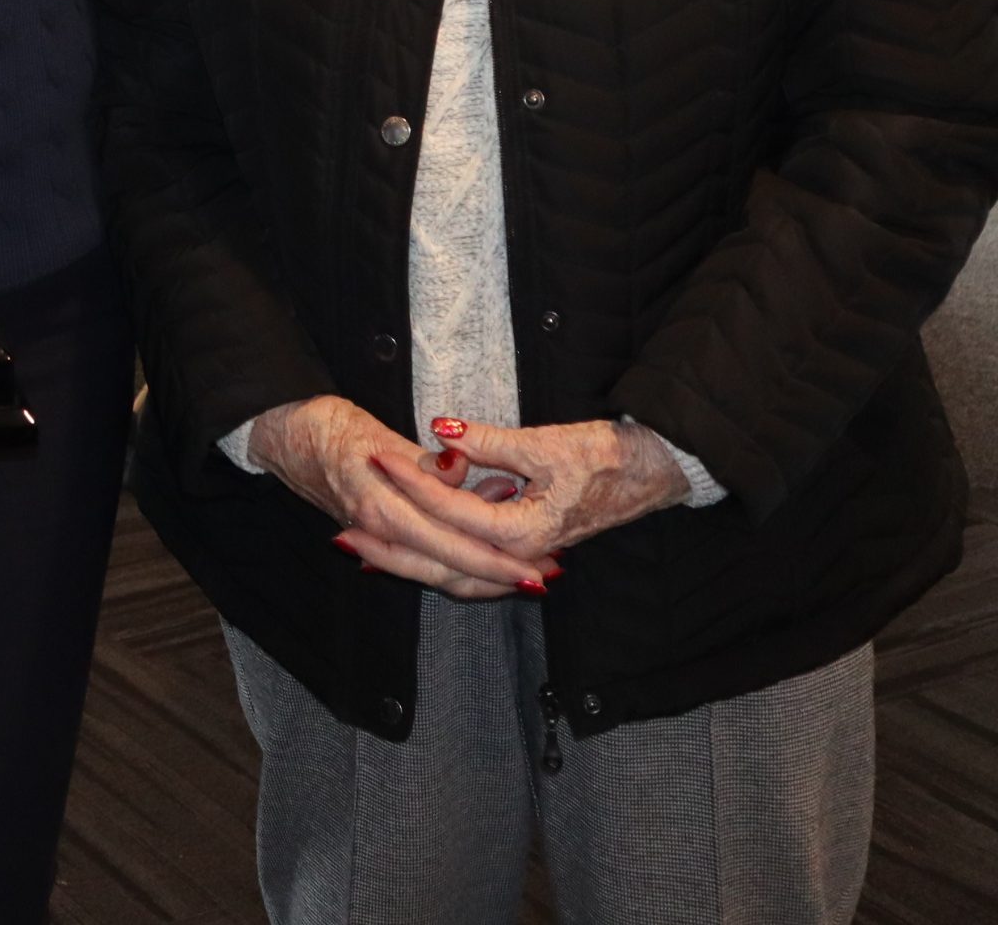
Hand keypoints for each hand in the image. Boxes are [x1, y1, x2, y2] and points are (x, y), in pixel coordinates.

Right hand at [247, 396, 557, 599]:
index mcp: (383, 511)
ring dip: (485, 578)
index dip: (497, 562)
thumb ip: (423, 462)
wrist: (288, 437)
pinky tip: (487, 555)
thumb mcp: (380, 437)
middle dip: (500, 579)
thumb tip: (459, 468)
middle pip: (450, 573)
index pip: (451, 548)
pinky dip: (459, 564)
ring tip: (527, 573)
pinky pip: (425, 562)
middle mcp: (381, 536)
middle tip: (546, 577)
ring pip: (439, 575)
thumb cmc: (332, 429)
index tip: (536, 567)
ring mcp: (378, 542)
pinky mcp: (379, 539)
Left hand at [375, 416, 690, 568]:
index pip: (449, 511)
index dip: (409, 482)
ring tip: (362, 544)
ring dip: (408, 557)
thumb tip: (440, 429)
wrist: (654, 471)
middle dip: (390, 550)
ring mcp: (523, 554)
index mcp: (524, 533)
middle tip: (342, 533)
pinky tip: (410, 540)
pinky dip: (436, 553)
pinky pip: (470, 559)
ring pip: (453, 567)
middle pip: (441, 561)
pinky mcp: (524, 545)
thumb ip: (488, 441)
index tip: (374, 456)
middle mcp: (520, 554)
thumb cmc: (606, 457)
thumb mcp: (545, 443)